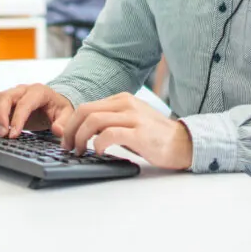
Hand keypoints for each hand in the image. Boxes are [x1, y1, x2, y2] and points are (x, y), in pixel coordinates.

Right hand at [0, 83, 73, 138]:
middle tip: (1, 134)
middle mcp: (22, 90)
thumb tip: (58, 130)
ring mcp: (11, 93)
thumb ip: (64, 123)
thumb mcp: (66, 114)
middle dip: (0, 117)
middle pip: (4, 97)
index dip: (17, 119)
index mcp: (39, 92)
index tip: (13, 134)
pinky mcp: (3, 99)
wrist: (52, 102)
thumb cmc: (57, 107)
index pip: (24, 104)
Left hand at [60, 93, 192, 169]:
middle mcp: (126, 104)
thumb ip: (109, 122)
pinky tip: (98, 152)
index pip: (86, 106)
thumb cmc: (154, 137)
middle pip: (85, 111)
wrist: (183, 143)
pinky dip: (98, 144)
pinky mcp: (139, 133)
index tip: (67, 139)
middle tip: (68, 147)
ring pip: (93, 121)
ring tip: (80, 151)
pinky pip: (109, 134)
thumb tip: (83, 131)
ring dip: (80, 138)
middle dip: (71, 130)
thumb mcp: (129, 122)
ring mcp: (133, 117)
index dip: (71, 124)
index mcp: (122, 100)